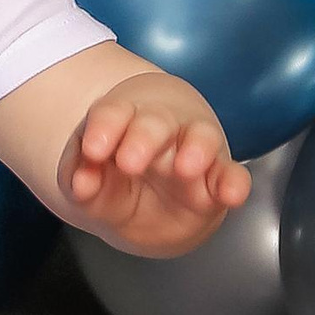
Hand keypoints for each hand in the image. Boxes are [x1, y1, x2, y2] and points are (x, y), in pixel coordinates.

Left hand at [62, 73, 250, 253]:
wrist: (145, 202)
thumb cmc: (113, 177)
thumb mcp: (88, 182)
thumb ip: (81, 181)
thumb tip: (82, 185)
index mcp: (123, 119)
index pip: (113, 113)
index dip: (103, 128)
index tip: (92, 149)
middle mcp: (162, 129)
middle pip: (156, 122)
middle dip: (144, 138)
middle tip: (130, 161)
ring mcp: (193, 152)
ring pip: (200, 138)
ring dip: (196, 149)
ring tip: (186, 167)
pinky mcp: (216, 180)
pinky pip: (231, 175)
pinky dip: (234, 183)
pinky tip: (231, 195)